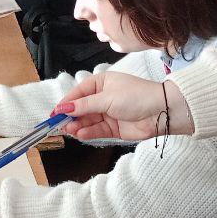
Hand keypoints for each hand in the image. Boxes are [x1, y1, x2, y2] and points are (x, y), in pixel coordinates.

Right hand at [52, 70, 192, 141]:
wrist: (161, 111)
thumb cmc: (136, 96)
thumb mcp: (107, 98)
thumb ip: (84, 105)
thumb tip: (63, 108)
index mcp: (102, 83)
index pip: (79, 92)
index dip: (67, 102)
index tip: (55, 112)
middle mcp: (104, 98)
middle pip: (82, 108)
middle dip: (71, 116)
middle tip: (59, 125)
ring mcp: (109, 114)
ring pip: (88, 121)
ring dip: (78, 125)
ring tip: (69, 130)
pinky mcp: (114, 128)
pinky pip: (97, 130)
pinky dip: (88, 133)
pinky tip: (80, 134)